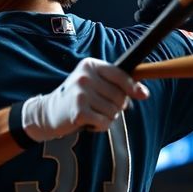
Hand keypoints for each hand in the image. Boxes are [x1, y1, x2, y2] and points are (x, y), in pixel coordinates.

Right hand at [22, 58, 149, 140]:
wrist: (48, 112)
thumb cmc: (77, 98)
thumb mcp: (94, 83)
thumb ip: (117, 84)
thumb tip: (144, 93)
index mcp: (90, 65)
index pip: (120, 74)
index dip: (133, 86)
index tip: (143, 95)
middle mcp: (85, 76)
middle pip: (119, 96)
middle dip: (116, 106)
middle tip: (100, 107)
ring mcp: (81, 93)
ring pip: (114, 111)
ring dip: (107, 117)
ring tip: (92, 114)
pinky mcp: (79, 111)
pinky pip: (105, 122)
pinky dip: (100, 126)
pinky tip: (89, 122)